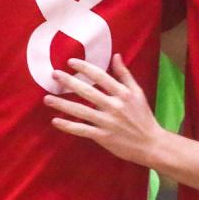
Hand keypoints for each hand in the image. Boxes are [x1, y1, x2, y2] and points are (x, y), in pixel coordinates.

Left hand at [43, 55, 163, 166]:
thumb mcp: (137, 93)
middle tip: (54, 75)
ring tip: (47, 99)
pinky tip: (55, 121)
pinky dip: (68, 126)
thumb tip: (116, 55)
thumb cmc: (143, 116)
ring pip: (81, 111)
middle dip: (69, 82)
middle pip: (88, 92)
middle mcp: (114, 106)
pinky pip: (82, 130)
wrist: (151, 144)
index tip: (70, 62)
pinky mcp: (103, 136)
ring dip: (63, 105)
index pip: (101, 77)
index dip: (85, 68)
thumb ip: (125, 74)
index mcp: (123, 94)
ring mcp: (108, 122)